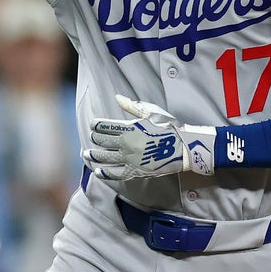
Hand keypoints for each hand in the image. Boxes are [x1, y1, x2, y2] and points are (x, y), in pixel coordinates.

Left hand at [82, 94, 214, 181]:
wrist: (184, 147)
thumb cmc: (169, 127)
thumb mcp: (151, 112)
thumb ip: (131, 106)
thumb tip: (117, 97)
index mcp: (129, 128)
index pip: (105, 127)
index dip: (96, 126)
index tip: (93, 125)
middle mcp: (127, 144)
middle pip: (103, 142)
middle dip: (95, 140)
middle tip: (91, 140)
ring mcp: (130, 159)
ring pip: (106, 158)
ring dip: (94, 156)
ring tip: (86, 154)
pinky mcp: (136, 171)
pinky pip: (116, 174)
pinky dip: (105, 173)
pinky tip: (98, 171)